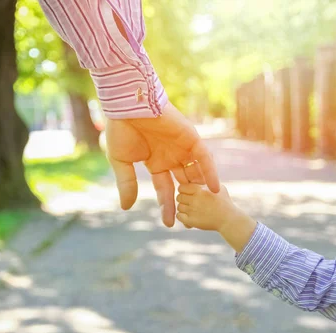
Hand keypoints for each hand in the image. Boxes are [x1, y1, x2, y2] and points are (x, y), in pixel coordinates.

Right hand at [106, 102, 219, 226]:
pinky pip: (204, 158)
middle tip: (192, 222)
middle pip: (183, 185)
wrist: (127, 105)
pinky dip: (210, 172)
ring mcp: (181, 148)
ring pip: (196, 173)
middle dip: (187, 202)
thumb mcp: (121, 162)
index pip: (164, 189)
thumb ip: (127, 184)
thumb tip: (126, 207)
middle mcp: (171, 157)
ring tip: (207, 208)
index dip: (167, 206)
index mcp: (155, 163)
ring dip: (202, 190)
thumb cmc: (120, 130)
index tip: (169, 223)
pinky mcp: (190, 138)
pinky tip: (215, 188)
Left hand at [176, 184, 256, 252]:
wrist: (229, 219)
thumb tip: (199, 178)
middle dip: (183, 199)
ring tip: (192, 210)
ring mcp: (192, 210)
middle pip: (179, 197)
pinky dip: (182, 217)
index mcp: (200, 190)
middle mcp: (195, 199)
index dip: (184, 190)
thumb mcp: (218, 188)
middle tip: (190, 202)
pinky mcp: (191, 221)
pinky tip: (189, 216)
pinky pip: (179, 216)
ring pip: (179, 207)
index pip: (181, 187)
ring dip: (184, 209)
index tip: (188, 194)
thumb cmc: (225, 203)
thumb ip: (208, 183)